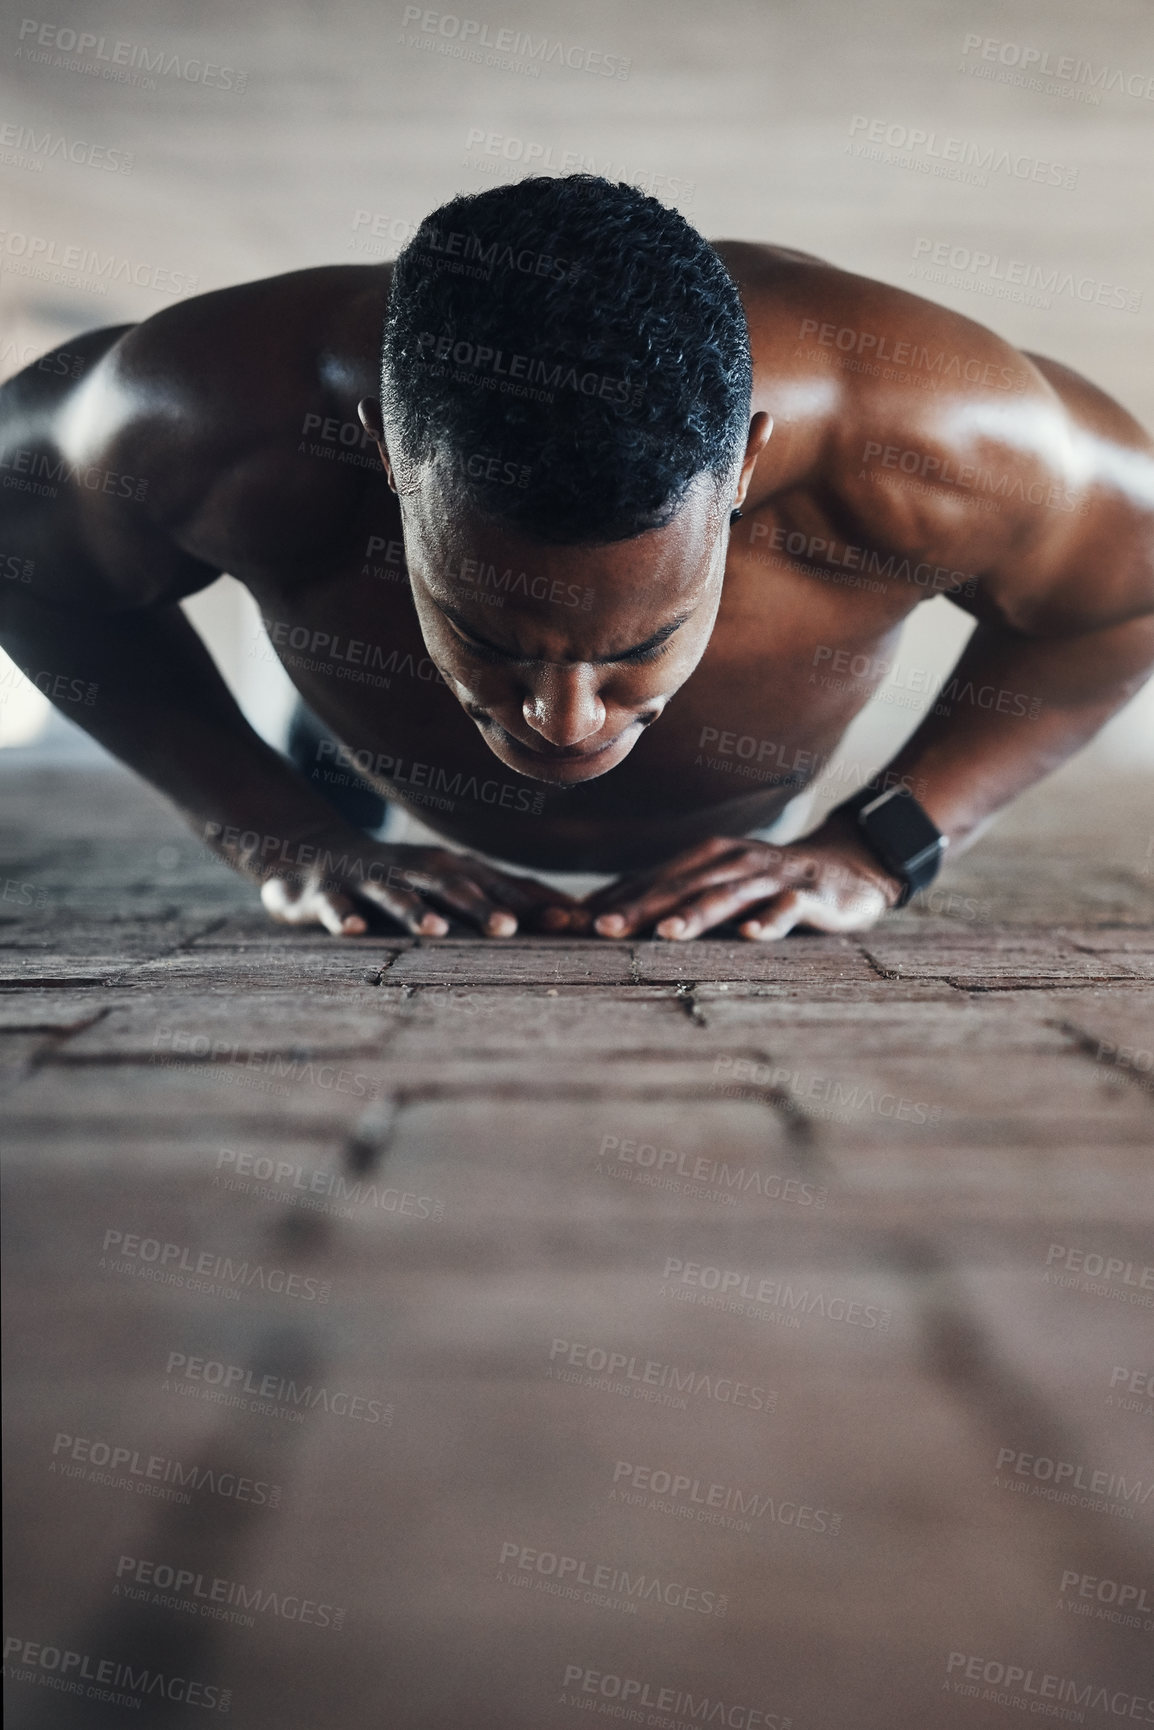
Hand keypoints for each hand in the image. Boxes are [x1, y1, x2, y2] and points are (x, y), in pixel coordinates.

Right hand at [248, 826, 579, 937]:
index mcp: (451, 870)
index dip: (534, 904)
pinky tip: (353, 931)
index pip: (500, 887)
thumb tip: (578, 916)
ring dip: (414, 912)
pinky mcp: (329, 894)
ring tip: (436, 931)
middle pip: (453, 889)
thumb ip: (506, 899)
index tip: (572, 924)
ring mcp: (371, 880)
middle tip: (510, 927)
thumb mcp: (451, 886)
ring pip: (396, 896)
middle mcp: (416, 870)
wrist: (314, 857)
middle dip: (481, 907)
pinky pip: (336, 908)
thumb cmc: (399, 879)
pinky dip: (344, 918)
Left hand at [570, 822, 902, 941]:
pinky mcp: (808, 894)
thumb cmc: (766, 885)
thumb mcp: (715, 887)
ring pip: (727, 896)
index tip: (565, 924)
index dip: (608, 903)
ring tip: (667, 934)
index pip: (646, 884)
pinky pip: (787, 908)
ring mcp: (769, 877)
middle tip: (600, 929)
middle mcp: (730, 863)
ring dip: (697, 914)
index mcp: (701, 861)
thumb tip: (598, 917)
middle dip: (639, 908)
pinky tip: (752, 936)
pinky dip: (770, 921)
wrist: (846, 867)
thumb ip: (667, 900)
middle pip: (678, 888)